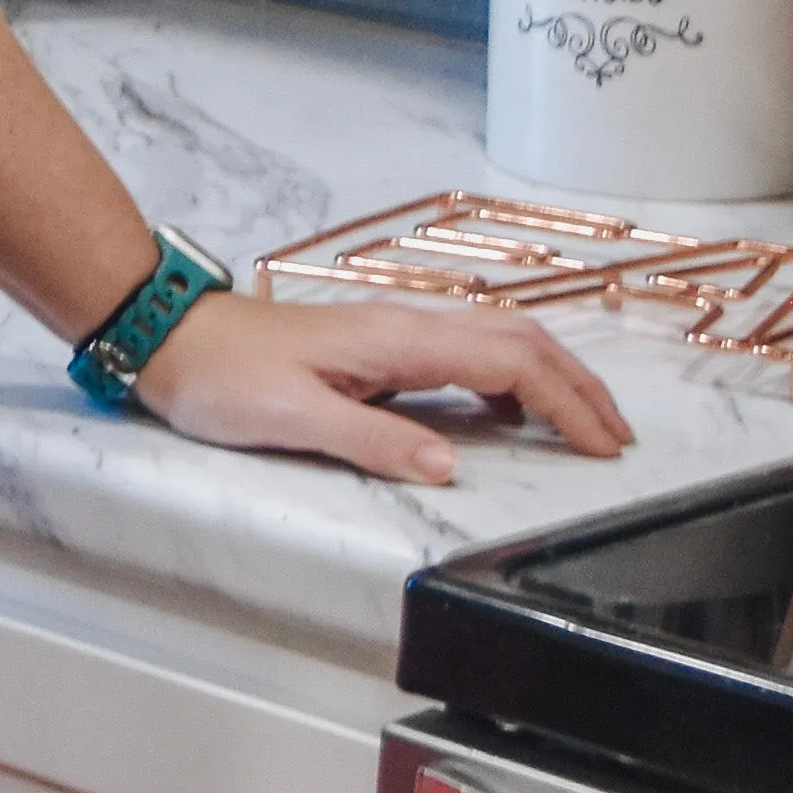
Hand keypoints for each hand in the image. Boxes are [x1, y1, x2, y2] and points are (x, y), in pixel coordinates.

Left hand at [133, 282, 629, 488]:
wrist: (176, 338)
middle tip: (617, 438)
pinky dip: (507, 382)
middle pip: (520, 343)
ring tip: (583, 428)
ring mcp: (395, 335)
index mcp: (398, 341)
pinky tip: (508, 419)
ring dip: (550, 380)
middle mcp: (407, 327)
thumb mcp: (294, 420)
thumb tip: (450, 466)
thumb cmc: (225, 378)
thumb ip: (374, 442)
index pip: (509, 363)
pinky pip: (464, 356)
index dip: (564, 403)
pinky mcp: (379, 349)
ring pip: (497, 344)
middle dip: (578, 387)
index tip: (601, 446)